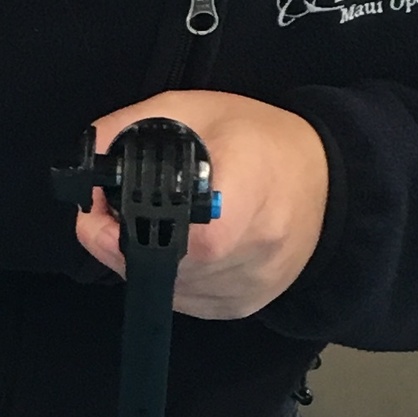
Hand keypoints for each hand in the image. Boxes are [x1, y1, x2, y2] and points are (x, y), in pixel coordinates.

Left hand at [76, 89, 327, 320]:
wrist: (328, 186)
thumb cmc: (264, 141)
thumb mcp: (198, 109)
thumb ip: (133, 126)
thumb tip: (88, 157)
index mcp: (247, 190)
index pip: (185, 231)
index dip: (128, 226)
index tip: (103, 206)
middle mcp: (253, 248)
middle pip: (162, 263)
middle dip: (121, 240)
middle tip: (115, 212)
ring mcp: (246, 286)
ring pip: (164, 287)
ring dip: (142, 260)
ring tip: (154, 223)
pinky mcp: (239, 307)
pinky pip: (182, 300)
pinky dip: (168, 276)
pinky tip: (177, 248)